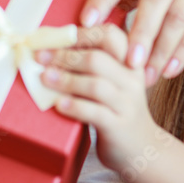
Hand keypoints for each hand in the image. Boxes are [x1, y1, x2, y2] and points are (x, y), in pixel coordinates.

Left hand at [38, 25, 162, 173]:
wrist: (143, 148)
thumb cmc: (117, 109)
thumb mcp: (113, 81)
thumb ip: (93, 65)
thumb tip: (52, 48)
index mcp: (130, 61)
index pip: (110, 36)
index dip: (82, 33)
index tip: (56, 35)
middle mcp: (132, 79)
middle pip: (97, 59)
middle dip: (65, 56)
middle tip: (40, 57)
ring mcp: (127, 103)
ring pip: (95, 85)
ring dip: (66, 80)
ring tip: (45, 78)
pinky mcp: (119, 126)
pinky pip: (94, 112)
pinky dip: (74, 106)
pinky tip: (58, 104)